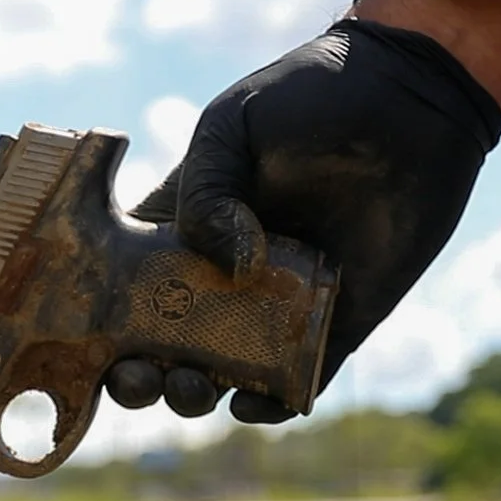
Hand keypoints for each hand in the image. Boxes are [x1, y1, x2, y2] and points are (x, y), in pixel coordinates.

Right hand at [106, 15, 500, 423]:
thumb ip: (206, 191)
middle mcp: (224, 275)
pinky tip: (251, 404)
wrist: (410, 97)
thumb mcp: (233, 127)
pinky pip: (296, 382)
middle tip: (141, 377)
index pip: (125, 291)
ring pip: (221, 375)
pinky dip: (270, 405)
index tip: (89, 345)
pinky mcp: (337, 323)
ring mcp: (278, 304)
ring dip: (195, 395)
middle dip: (140, 377)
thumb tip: (230, 269)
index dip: (99, 327)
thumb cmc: (310, 95)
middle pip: (162, 347)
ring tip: (194, 384)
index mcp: (183, 229)